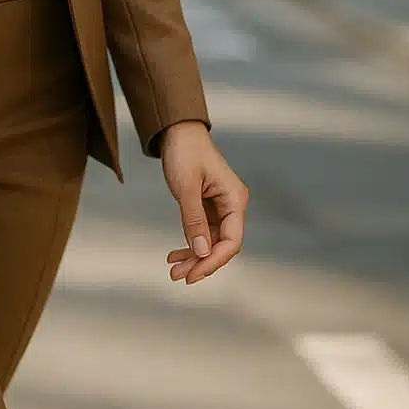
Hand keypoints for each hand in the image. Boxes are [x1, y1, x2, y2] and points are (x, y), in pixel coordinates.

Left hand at [159, 121, 248, 283]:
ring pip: (210, 241)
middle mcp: (232, 205)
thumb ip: (194, 219)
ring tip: (173, 270)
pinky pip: (202, 232)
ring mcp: (221, 207)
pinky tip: (174, 254)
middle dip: (200, 262)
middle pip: (221, 245)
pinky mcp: (208, 206)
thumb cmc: (185, 152)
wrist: (177, 132)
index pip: (231, 241)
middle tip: (177, 276)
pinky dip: (189, 244)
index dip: (213, 261)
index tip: (193, 274)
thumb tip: (200, 251)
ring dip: (193, 256)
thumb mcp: (186, 187)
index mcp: (235, 200)